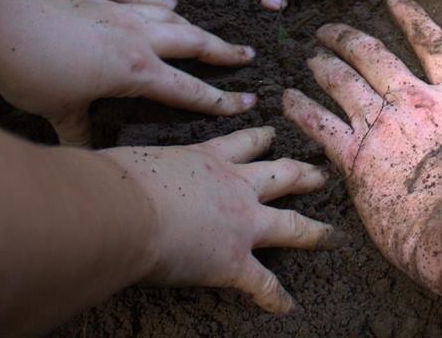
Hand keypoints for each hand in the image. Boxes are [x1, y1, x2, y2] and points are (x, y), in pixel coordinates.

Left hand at [0, 0, 258, 144]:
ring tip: (211, 31)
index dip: (219, 99)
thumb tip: (83, 157)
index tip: (247, 103)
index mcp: (135, 68)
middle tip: (249, 55)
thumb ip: (78, 131)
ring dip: (199, 25)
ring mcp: (123, 12)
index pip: (188, 89)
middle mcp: (139, 36)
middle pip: (196, 42)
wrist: (1, 15)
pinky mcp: (105, 0)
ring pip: (175, 16)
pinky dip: (167, 8)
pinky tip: (162, 11)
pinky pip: (150, 2)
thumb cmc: (30, 67)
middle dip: (224, 52)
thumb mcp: (57, 109)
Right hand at [105, 126, 336, 312]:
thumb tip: (109, 179)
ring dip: (314, 231)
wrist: (125, 208)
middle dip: (303, 174)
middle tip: (320, 173)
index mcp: (208, 158)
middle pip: (281, 174)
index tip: (272, 134)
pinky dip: (276, 297)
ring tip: (333, 235)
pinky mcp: (235, 261)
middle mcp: (235, 186)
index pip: (242, 144)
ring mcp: (242, 223)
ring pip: (291, 224)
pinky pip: (263, 283)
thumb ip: (139, 171)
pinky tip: (288, 306)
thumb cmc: (118, 180)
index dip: (260, 139)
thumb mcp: (135, 162)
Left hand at [282, 0, 441, 296]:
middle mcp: (418, 101)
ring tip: (311, 57)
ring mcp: (385, 125)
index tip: (394, 3)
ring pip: (344, 82)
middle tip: (331, 31)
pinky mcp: (358, 156)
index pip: (432, 45)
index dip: (411, 19)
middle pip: (375, 55)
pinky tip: (287, 99)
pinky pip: (320, 124)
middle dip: (349, 38)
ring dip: (324, 65)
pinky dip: (301, 108)